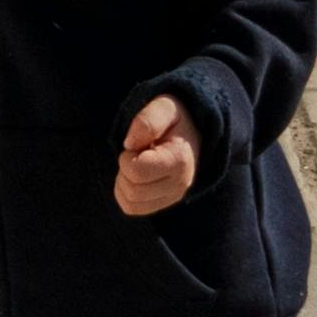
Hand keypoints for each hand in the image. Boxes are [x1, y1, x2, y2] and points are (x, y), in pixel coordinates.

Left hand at [115, 93, 199, 216]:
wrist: (192, 130)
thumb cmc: (174, 119)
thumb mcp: (163, 107)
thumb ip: (147, 121)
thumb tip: (129, 144)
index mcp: (179, 160)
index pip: (136, 172)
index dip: (126, 157)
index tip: (136, 145)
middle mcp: (180, 183)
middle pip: (132, 191)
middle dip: (124, 170)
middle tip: (135, 154)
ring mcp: (174, 196)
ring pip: (130, 203)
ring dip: (123, 182)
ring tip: (136, 164)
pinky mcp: (165, 202)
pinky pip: (133, 208)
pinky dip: (125, 194)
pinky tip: (134, 176)